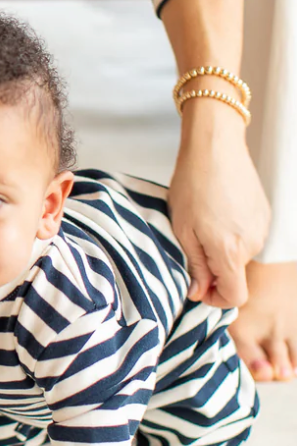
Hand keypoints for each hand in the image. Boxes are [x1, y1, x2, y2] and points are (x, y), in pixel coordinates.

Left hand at [168, 101, 269, 308]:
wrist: (215, 146)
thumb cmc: (193, 183)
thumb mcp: (182, 228)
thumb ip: (194, 265)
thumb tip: (199, 292)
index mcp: (230, 251)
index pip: (235, 297)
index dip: (215, 299)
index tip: (198, 286)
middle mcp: (252, 243)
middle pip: (235, 274)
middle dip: (213, 268)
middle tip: (190, 242)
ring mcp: (262, 228)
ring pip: (240, 255)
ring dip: (221, 248)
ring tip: (201, 222)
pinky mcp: (264, 214)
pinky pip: (247, 236)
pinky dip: (231, 232)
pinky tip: (215, 211)